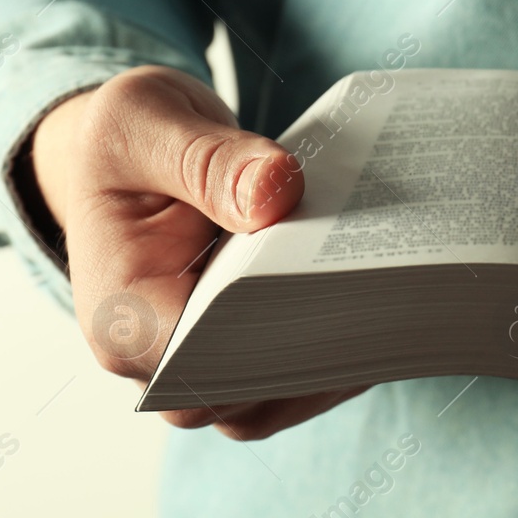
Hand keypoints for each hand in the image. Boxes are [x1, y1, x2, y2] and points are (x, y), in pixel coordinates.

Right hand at [33, 65, 367, 438]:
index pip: (204, 360)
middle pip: (248, 392)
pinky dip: (341, 346)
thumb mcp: (149, 124)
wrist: (131, 153)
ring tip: (397, 296)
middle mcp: (154, 358)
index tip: (336, 294)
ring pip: (280, 394)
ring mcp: (201, 361)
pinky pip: (298, 375)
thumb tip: (275, 193)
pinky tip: (386, 297)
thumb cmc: (130, 141)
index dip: (272, 340)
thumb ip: (209, 160)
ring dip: (339, 356)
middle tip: (388, 292)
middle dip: (318, 350)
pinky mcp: (242, 349)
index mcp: (121, 312)